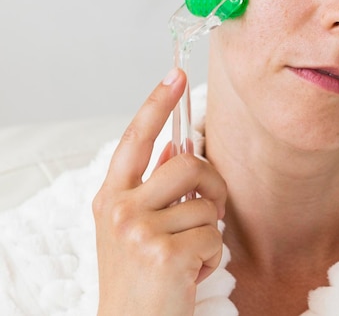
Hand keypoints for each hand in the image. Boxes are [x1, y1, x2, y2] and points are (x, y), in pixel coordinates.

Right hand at [92, 68, 226, 315]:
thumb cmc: (139, 277)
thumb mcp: (134, 228)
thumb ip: (153, 188)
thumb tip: (177, 148)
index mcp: (112, 197)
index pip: (136, 139)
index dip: (157, 104)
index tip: (175, 74)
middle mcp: (120, 209)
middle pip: (188, 164)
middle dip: (211, 184)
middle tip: (209, 209)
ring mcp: (139, 231)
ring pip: (206, 205)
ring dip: (208, 233)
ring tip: (187, 257)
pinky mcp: (163, 255)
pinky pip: (212, 237)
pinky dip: (210, 258)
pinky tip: (188, 276)